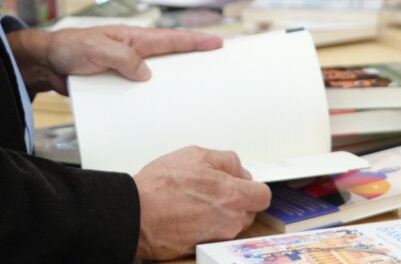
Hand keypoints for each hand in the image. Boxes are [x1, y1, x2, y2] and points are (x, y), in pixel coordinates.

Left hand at [9, 26, 221, 95]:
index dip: (194, 41)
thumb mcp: (96, 50)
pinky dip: (151, 98)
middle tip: (218, 66)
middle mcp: (133, 52)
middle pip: (170, 57)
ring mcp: (125, 67)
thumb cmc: (69, 48)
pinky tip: (161, 110)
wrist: (47, 63)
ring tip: (197, 94)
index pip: (170, 40)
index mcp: (133, 39)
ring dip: (174, 83)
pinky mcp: (116, 83)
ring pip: (156, 76)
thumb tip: (146, 73)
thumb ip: (122, 58)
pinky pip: (139, 91)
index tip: (217, 42)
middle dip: (194, 60)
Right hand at [134, 146, 270, 260]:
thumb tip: (237, 169)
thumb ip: (225, 160)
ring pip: (231, 222)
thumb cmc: (160, 186)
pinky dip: (206, 223)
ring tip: (196, 199)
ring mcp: (218, 236)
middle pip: (248, 210)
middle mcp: (231, 220)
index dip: (252, 186)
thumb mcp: (196, 155)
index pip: (263, 195)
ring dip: (221, 211)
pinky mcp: (203, 245)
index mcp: (234, 196)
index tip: (241, 182)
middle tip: (213, 187)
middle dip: (237, 198)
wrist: (137, 214)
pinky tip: (189, 212)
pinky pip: (214, 232)